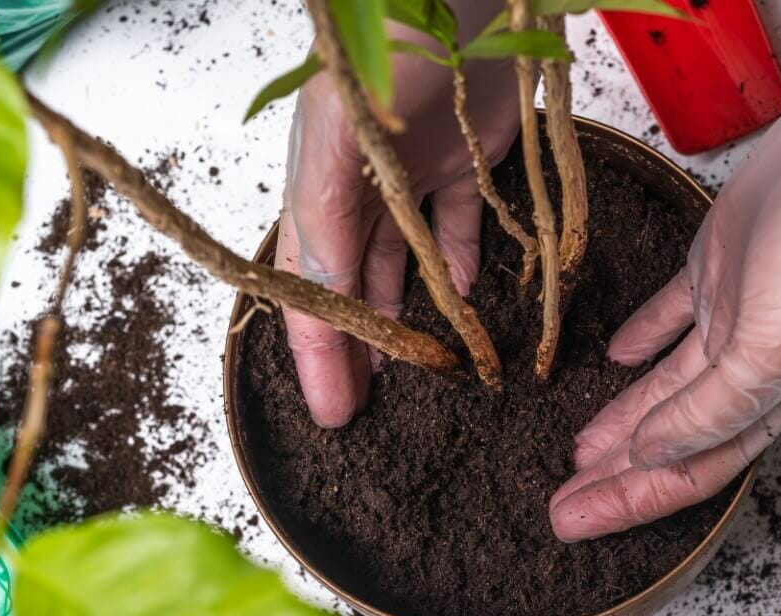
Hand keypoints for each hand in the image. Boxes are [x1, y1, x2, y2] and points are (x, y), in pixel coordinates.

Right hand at [278, 4, 514, 426]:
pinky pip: (461, 223)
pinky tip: (467, 294)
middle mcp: (362, 181)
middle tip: (365, 408)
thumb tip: (321, 293)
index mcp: (319, 177)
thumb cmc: (398, 25)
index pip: (311, 283)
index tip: (333, 412)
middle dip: (359, 345)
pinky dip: (463, 260)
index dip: (319, 351)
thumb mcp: (346, 125)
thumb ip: (329, 211)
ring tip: (414, 368)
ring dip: (407, 314)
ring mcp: (416, 170)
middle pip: (351, 281)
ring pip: (403, 260)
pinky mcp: (469, 154)